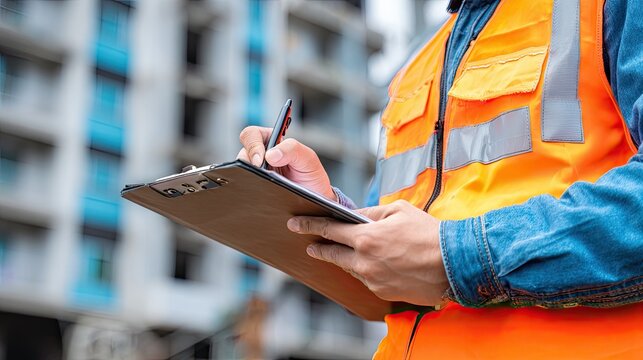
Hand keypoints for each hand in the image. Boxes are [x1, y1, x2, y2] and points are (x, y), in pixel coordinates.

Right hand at [238, 126, 335, 200]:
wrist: (315, 199)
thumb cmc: (311, 176)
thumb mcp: (308, 159)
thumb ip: (292, 149)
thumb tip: (270, 155)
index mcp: (271, 141)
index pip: (252, 134)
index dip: (252, 144)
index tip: (260, 160)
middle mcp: (260, 156)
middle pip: (242, 154)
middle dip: (248, 163)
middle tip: (260, 174)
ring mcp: (256, 173)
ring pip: (241, 172)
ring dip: (250, 178)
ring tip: (266, 186)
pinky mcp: (254, 187)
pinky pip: (245, 187)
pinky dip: (251, 190)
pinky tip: (263, 195)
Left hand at [287, 200, 449, 305]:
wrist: (454, 263)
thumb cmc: (428, 233)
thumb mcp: (398, 210)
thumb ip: (371, 213)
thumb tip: (355, 216)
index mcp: (366, 237)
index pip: (329, 230)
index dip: (310, 225)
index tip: (295, 224)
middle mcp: (364, 261)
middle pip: (332, 254)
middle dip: (318, 248)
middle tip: (310, 244)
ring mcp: (372, 279)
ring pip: (349, 268)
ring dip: (345, 259)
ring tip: (345, 251)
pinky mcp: (382, 292)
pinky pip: (366, 279)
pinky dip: (365, 270)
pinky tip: (374, 263)